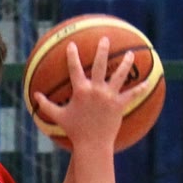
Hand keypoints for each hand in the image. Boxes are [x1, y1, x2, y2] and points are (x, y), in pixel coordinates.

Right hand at [33, 37, 142, 154]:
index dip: (72, 56)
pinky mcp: (120, 105)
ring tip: (130, 54)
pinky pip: (133, 94)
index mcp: (81, 91)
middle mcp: (96, 90)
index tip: (72, 45)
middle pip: (100, 65)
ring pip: (120, 76)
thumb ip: (46, 105)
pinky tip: (149, 80)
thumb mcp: (57, 117)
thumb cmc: (74, 130)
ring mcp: (109, 96)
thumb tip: (34, 96)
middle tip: (105, 39)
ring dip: (126, 63)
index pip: (74, 69)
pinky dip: (141, 87)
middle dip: (102, 50)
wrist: (92, 144)